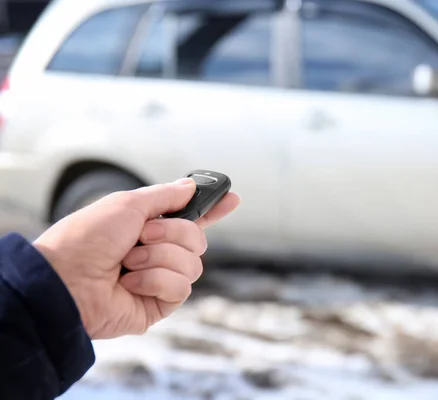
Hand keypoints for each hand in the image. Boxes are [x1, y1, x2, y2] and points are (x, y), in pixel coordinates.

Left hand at [32, 178, 239, 339]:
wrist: (65, 281)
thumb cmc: (86, 239)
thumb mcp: (127, 204)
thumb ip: (165, 196)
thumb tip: (190, 187)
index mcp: (150, 227)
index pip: (191, 218)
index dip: (213, 209)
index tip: (232, 198)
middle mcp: (158, 253)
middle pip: (198, 240)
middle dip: (172, 234)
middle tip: (141, 236)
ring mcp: (160, 279)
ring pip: (193, 264)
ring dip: (159, 258)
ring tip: (129, 263)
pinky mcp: (159, 304)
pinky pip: (181, 287)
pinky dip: (155, 281)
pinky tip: (129, 284)